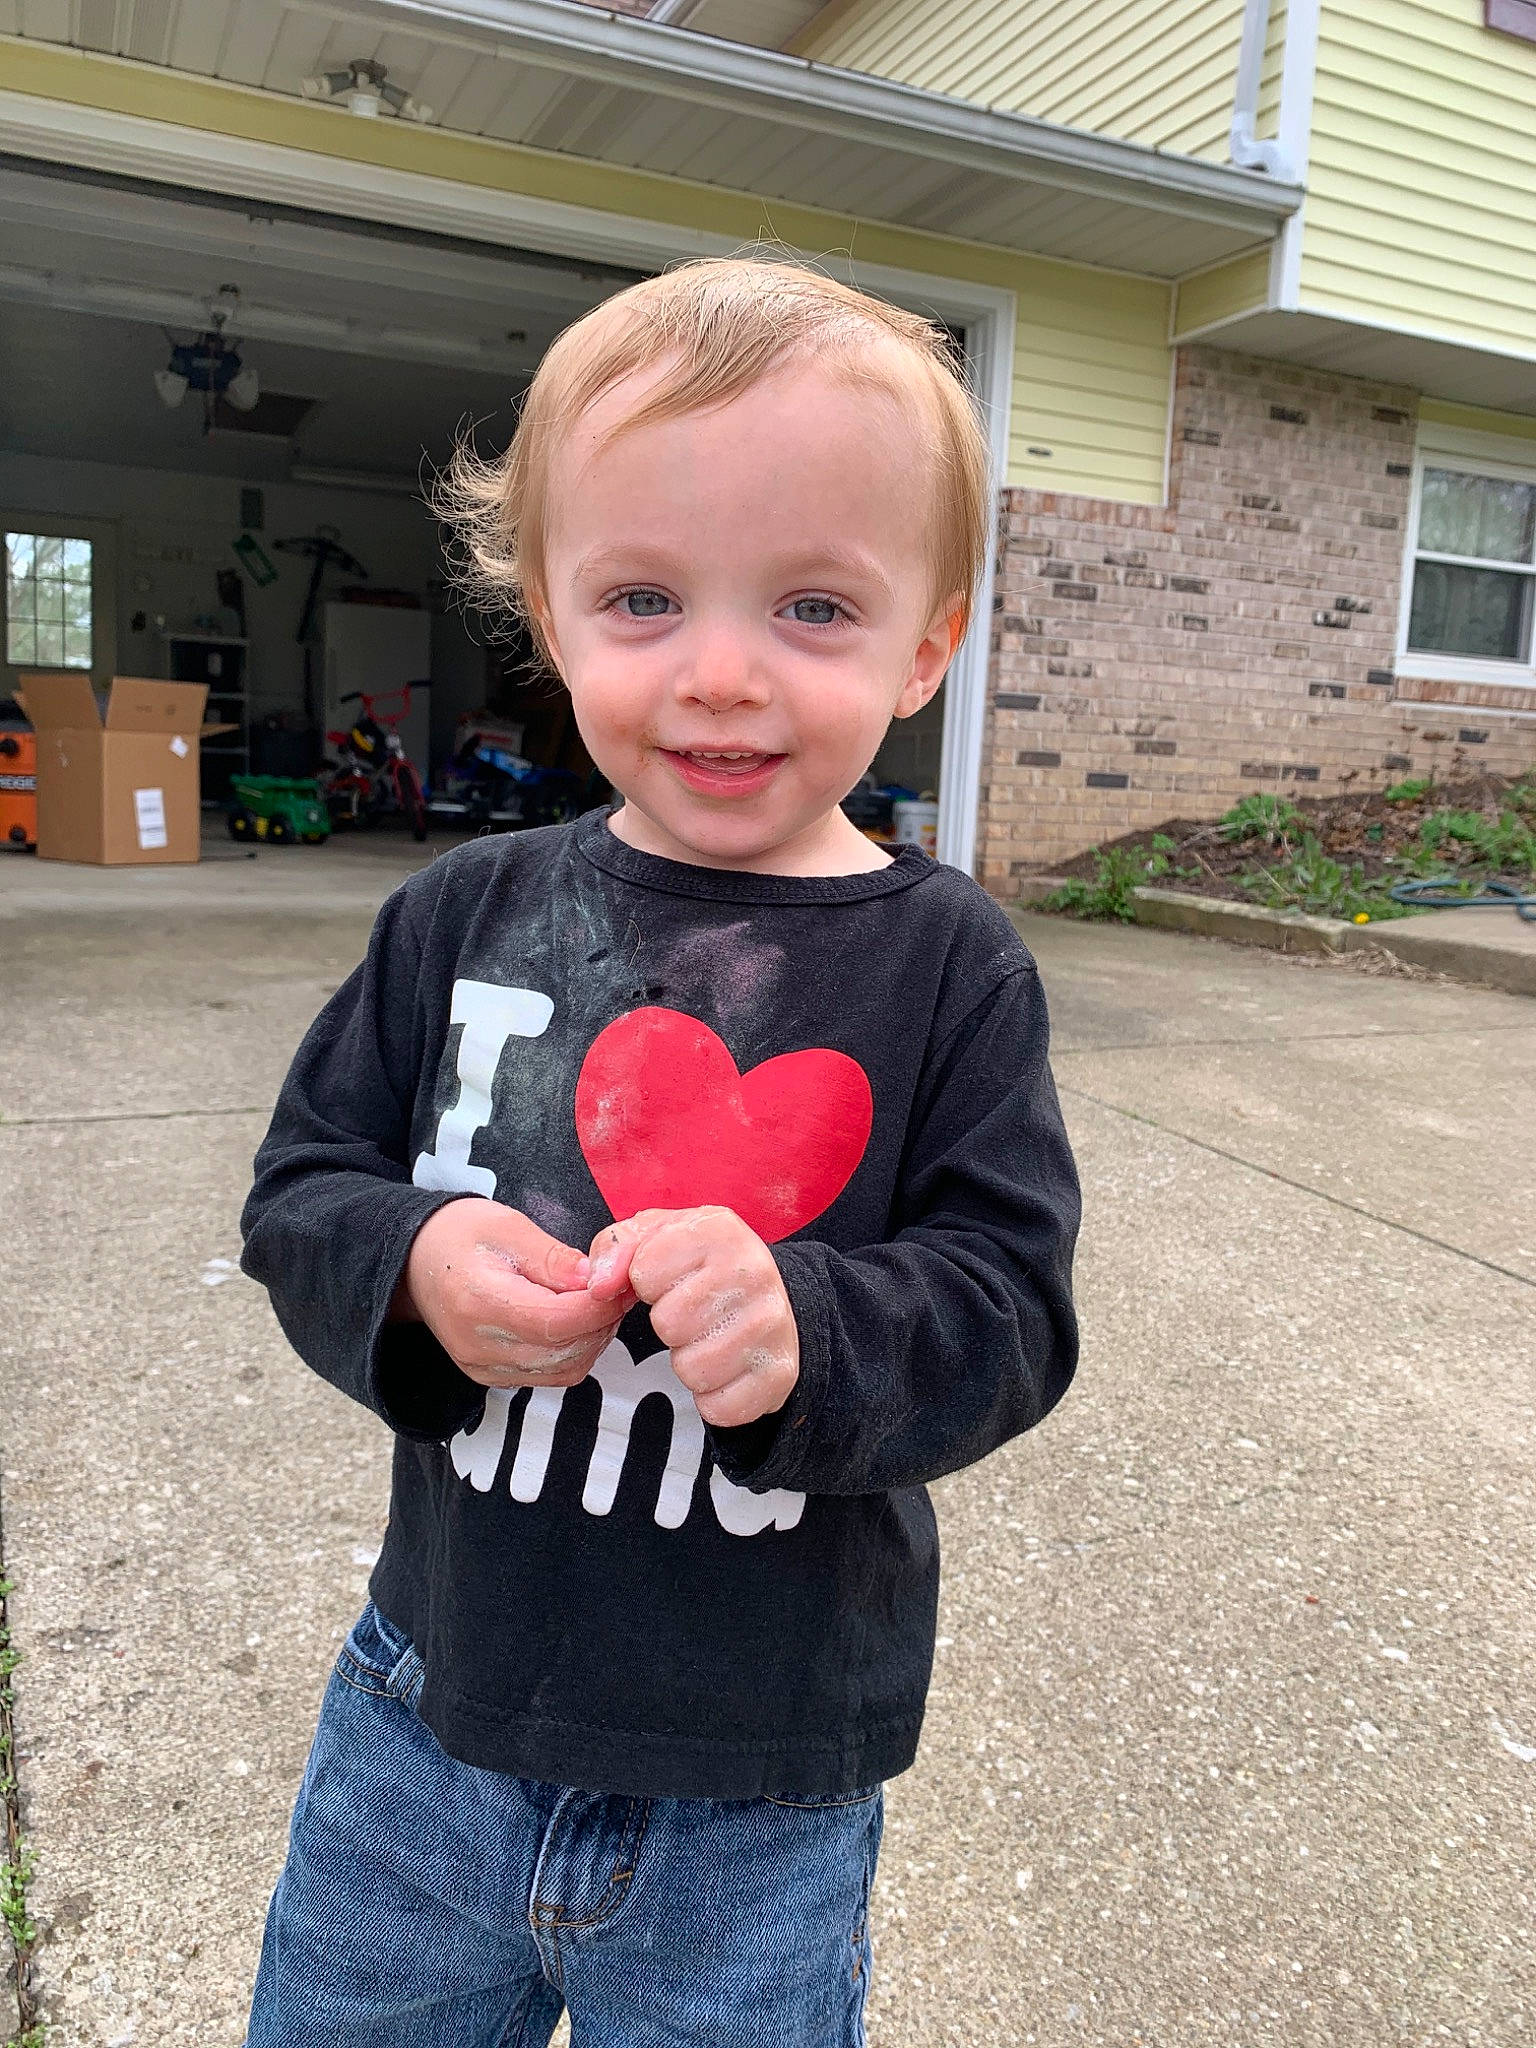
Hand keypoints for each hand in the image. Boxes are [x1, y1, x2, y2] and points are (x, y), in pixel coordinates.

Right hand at [397, 1199, 637, 1389]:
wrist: (412, 1262)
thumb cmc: (457, 1235)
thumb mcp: (507, 1227)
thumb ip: (554, 1257)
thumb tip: (596, 1281)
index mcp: (481, 1303)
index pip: (557, 1322)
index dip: (599, 1306)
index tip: (620, 1283)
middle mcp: (480, 1346)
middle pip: (565, 1352)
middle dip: (602, 1321)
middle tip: (616, 1289)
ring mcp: (483, 1368)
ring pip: (564, 1370)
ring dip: (592, 1339)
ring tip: (596, 1302)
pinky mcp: (490, 1377)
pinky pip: (549, 1376)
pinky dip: (573, 1351)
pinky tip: (575, 1320)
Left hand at [586, 1205, 798, 1427]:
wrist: (769, 1295)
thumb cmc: (702, 1265)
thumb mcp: (655, 1237)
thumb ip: (614, 1249)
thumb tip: (599, 1286)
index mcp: (719, 1230)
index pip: (644, 1273)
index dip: (645, 1282)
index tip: (670, 1278)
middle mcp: (755, 1273)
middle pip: (668, 1324)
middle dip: (669, 1324)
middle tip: (692, 1312)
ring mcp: (773, 1324)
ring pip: (691, 1369)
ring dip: (689, 1361)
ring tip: (709, 1336)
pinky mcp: (779, 1373)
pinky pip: (718, 1406)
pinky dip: (713, 1396)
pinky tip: (727, 1367)